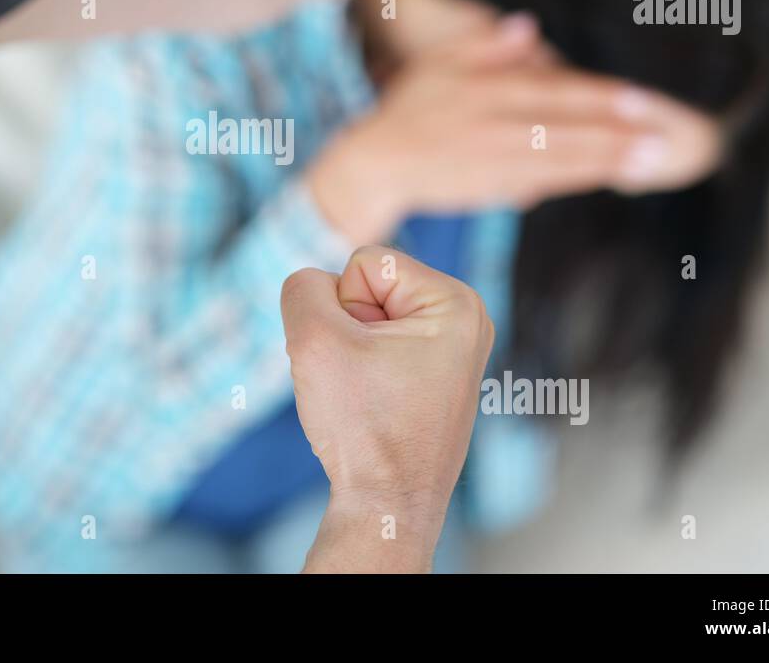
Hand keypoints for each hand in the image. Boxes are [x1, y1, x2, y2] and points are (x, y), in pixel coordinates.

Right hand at [282, 246, 493, 572]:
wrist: (386, 506)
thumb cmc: (363, 429)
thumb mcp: (315, 340)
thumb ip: (302, 288)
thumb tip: (313, 284)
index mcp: (455, 302)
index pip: (365, 262)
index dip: (343, 307)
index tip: (361, 359)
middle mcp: (466, 319)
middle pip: (370, 287)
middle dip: (347, 327)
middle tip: (360, 381)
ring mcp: (454, 349)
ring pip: (369, 317)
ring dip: (350, 350)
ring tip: (366, 395)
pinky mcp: (436, 373)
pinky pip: (379, 345)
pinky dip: (362, 369)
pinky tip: (372, 405)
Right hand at [308, 11, 722, 244]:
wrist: (376, 164)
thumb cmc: (411, 107)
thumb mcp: (439, 61)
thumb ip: (485, 45)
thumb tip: (528, 27)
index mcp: (485, 89)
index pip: (552, 92)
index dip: (598, 97)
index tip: (640, 100)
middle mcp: (492, 125)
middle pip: (565, 130)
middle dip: (617, 136)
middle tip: (665, 139)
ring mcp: (491, 161)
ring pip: (559, 162)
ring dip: (608, 163)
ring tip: (651, 161)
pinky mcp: (488, 189)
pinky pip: (540, 183)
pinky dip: (576, 180)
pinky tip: (610, 177)